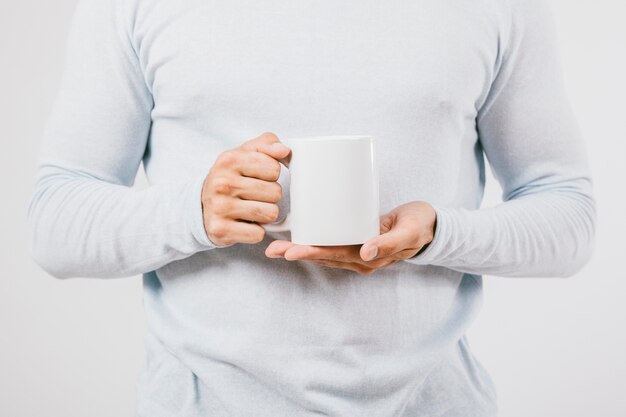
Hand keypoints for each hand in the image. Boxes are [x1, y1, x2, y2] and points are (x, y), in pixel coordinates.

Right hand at [201, 132, 290, 245]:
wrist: (200, 207)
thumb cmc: (230, 177)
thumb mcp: (244, 154)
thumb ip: (267, 144)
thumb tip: (284, 150)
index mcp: (229, 160)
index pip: (274, 168)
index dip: (271, 175)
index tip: (259, 177)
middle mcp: (222, 183)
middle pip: (275, 192)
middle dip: (270, 196)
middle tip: (254, 196)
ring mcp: (220, 207)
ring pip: (270, 213)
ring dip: (265, 214)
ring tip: (251, 209)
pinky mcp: (221, 230)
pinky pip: (258, 233)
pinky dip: (256, 231)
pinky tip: (244, 223)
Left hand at [265, 201, 436, 274]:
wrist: (431, 226)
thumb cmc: (420, 226)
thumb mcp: (409, 232)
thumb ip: (390, 243)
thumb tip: (366, 252)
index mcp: (370, 258)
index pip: (335, 255)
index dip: (312, 253)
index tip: (290, 250)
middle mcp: (360, 259)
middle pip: (323, 256)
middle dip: (297, 253)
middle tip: (272, 249)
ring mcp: (358, 252)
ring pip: (324, 252)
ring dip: (300, 249)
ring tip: (276, 246)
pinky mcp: (357, 242)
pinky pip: (331, 245)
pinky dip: (314, 242)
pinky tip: (299, 237)